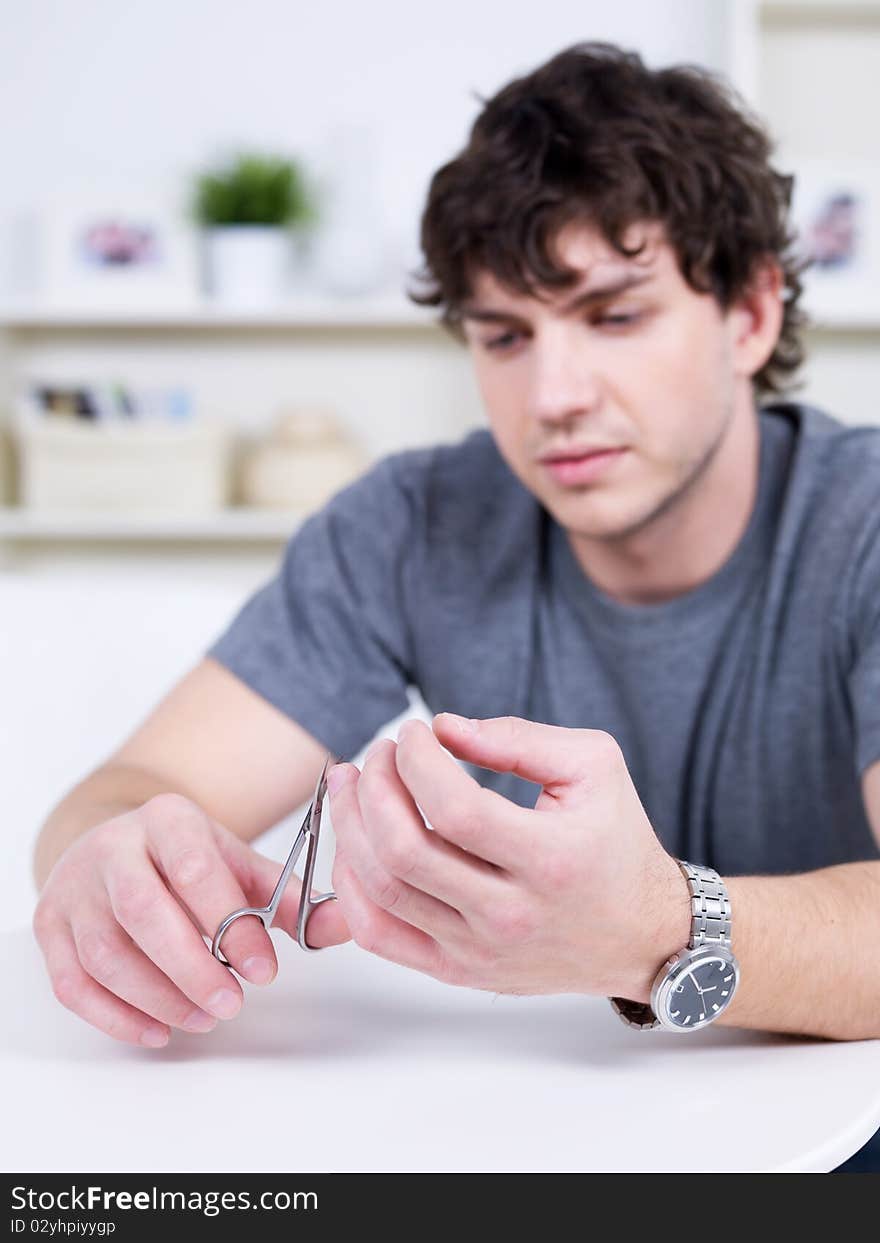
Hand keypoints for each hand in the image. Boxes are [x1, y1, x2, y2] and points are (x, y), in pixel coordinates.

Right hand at [32, 793, 349, 1047]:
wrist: (118, 844)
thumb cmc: (187, 860)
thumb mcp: (240, 863)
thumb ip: (291, 897)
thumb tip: (346, 925)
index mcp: (168, 819)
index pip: (196, 869)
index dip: (231, 923)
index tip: (265, 968)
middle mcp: (113, 846)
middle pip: (143, 913)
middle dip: (192, 968)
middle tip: (232, 1003)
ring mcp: (75, 887)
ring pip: (106, 953)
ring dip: (158, 998)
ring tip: (203, 1018)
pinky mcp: (50, 926)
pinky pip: (73, 983)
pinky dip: (115, 1016)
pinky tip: (158, 1029)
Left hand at [327, 714, 690, 1000]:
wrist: (643, 936)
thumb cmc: (617, 844)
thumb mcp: (593, 766)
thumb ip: (518, 738)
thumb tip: (445, 728)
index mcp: (550, 859)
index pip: (455, 808)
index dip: (417, 761)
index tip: (413, 733)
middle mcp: (511, 914)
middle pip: (406, 850)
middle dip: (375, 788)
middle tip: (379, 754)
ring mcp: (479, 949)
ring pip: (383, 891)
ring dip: (351, 829)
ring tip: (352, 786)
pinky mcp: (459, 971)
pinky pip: (380, 936)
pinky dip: (351, 890)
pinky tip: (354, 846)